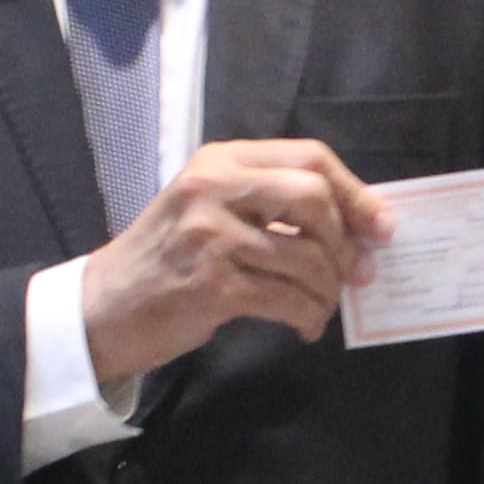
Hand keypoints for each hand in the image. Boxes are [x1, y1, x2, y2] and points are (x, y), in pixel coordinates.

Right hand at [81, 139, 386, 390]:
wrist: (103, 307)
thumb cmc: (166, 259)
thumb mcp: (209, 209)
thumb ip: (270, 204)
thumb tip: (354, 225)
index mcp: (221, 161)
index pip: (310, 158)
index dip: (356, 193)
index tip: (380, 227)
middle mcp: (214, 188)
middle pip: (314, 197)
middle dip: (344, 242)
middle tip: (354, 274)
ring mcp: (211, 236)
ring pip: (305, 256)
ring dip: (327, 290)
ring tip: (321, 307)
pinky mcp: (211, 286)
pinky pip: (287, 299)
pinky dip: (308, 317)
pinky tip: (304, 326)